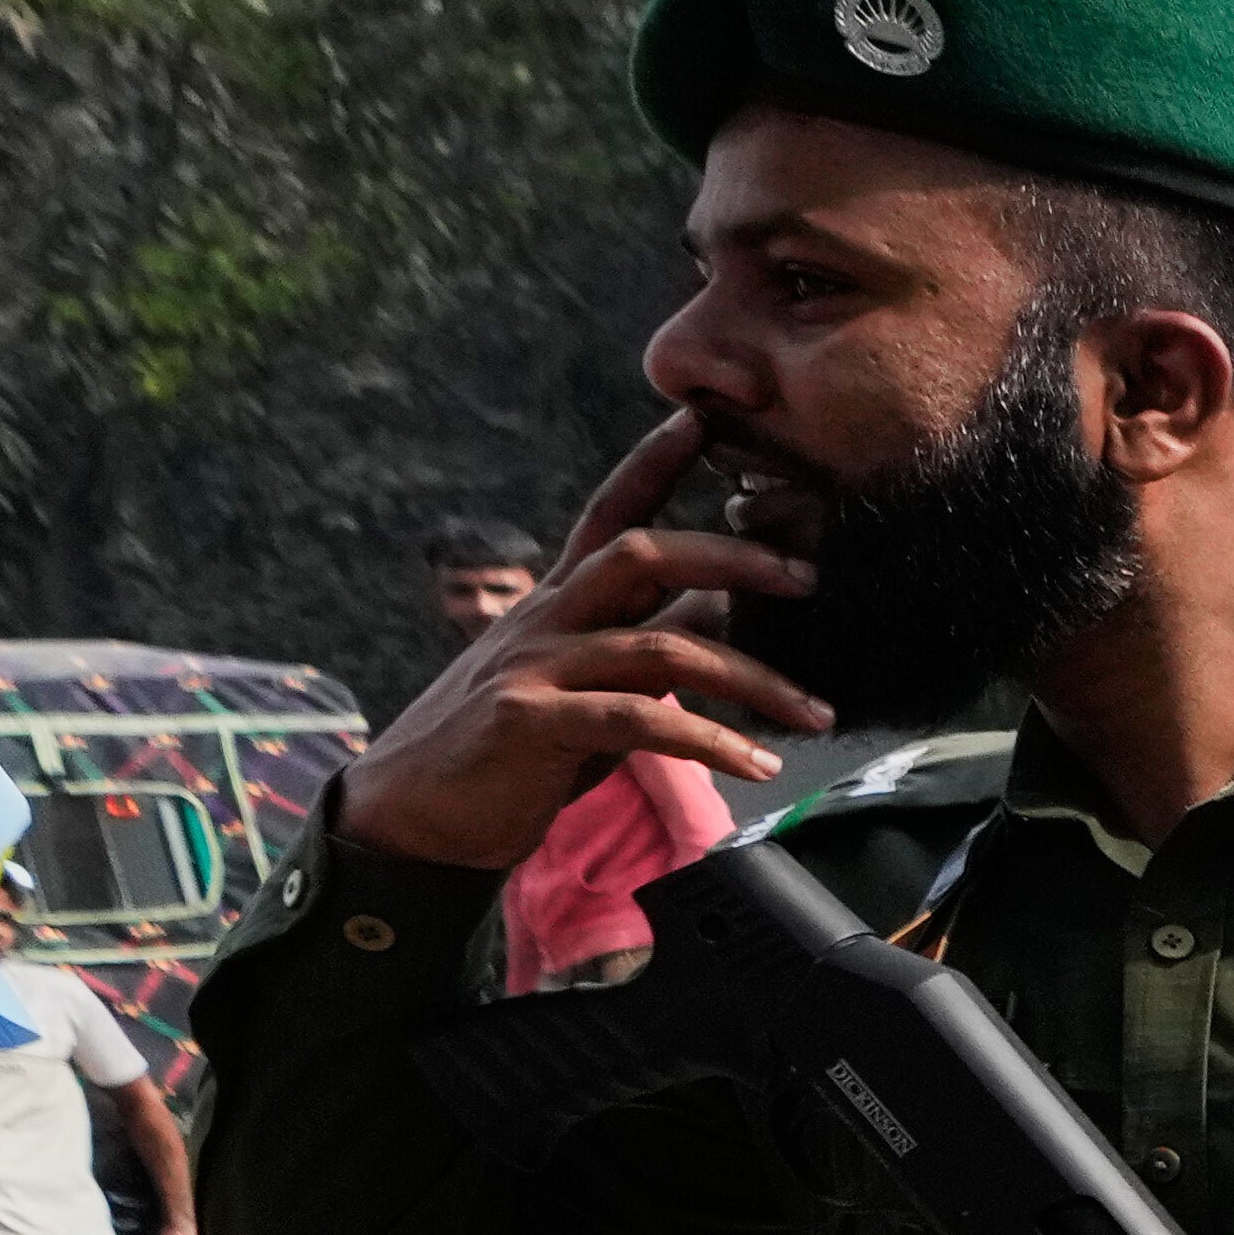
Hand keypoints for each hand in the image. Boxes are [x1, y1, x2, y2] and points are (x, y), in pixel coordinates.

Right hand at [337, 414, 832, 867]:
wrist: (417, 815)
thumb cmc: (517, 750)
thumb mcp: (589, 686)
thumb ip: (649, 649)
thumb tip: (728, 617)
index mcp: (560, 601)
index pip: (610, 512)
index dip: (654, 461)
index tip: (705, 418)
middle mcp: (546, 618)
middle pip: (641, 553)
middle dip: (730, 556)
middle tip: (808, 578)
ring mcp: (535, 665)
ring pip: (660, 646)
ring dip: (752, 679)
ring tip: (817, 713)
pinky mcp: (529, 721)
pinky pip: (638, 720)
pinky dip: (710, 741)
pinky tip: (757, 764)